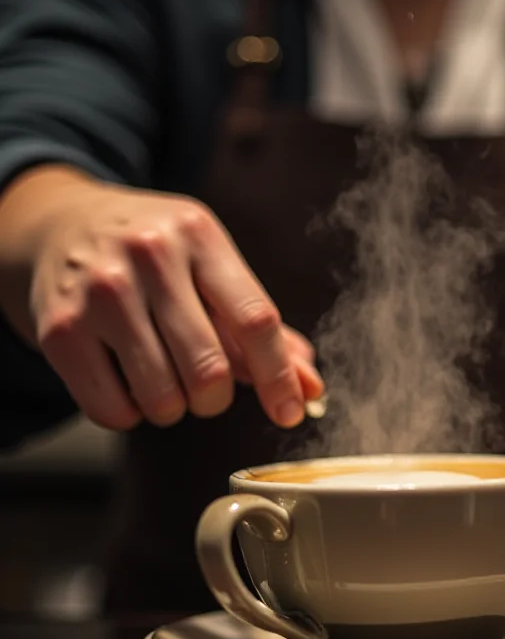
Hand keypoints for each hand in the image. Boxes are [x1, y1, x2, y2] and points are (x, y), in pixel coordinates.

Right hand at [16, 170, 322, 430]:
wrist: (60, 224)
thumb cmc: (155, 256)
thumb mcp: (211, 269)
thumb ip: (261, 329)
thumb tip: (310, 386)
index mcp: (201, 237)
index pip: (255, 319)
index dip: (279, 376)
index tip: (290, 412)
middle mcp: (150, 256)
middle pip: (210, 370)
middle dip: (216, 399)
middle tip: (204, 388)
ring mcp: (100, 291)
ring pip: (163, 399)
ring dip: (172, 407)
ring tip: (160, 376)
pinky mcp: (60, 329)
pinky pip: (113, 411)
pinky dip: (129, 413)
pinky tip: (124, 381)